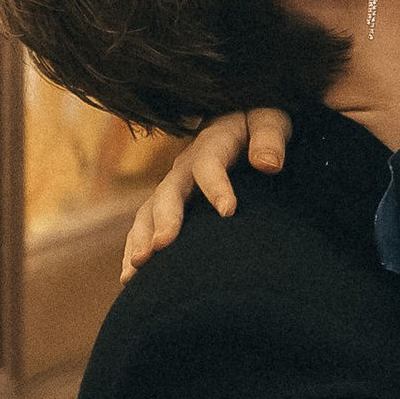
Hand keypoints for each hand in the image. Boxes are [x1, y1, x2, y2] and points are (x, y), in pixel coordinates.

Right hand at [121, 107, 291, 277]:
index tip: (229, 211)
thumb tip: (269, 164)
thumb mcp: (269, 120)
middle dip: (164, 219)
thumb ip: (270, 138)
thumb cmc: (260, 127)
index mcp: (213, 142)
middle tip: (161, 246)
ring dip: (140, 239)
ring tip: (135, 270)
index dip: (217, 185)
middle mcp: (186, 165)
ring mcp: (173, 185)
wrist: (240, 126)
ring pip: (149, 211)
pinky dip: (134, 248)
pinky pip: (144, 226)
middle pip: (170, 191)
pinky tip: (130, 278)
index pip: (210, 163)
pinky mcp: (168, 203)